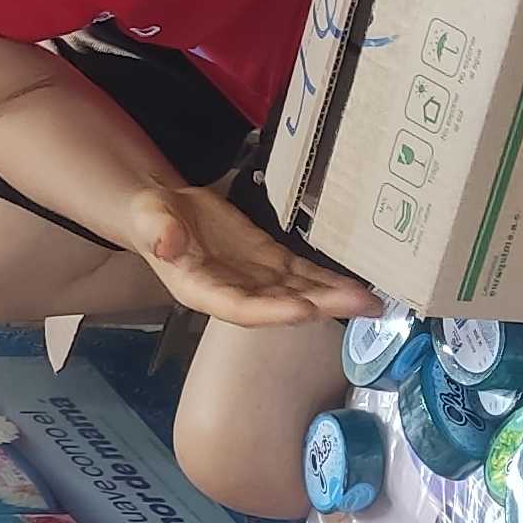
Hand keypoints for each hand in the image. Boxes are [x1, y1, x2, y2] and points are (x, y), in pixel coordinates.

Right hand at [130, 182, 381, 326]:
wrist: (165, 212)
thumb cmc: (152, 218)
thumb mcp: (150, 218)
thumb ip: (160, 231)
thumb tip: (168, 242)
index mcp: (203, 290)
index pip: (241, 307)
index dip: (273, 311)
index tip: (304, 309)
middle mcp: (236, 293)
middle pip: (282, 304)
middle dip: (322, 305)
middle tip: (361, 306)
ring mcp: (257, 279)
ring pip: (300, 291)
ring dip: (335, 297)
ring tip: (372, 302)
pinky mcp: (271, 262)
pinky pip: (304, 273)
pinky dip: (330, 280)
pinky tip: (358, 286)